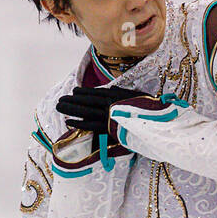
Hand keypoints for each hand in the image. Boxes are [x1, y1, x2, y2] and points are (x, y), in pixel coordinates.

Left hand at [56, 85, 171, 134]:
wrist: (157, 122)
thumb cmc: (148, 111)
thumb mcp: (135, 97)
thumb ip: (122, 94)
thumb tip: (112, 90)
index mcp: (116, 96)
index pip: (96, 93)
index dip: (84, 93)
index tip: (74, 92)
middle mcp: (110, 104)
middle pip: (87, 101)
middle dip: (72, 101)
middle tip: (60, 100)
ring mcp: (108, 116)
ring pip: (86, 111)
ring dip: (71, 109)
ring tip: (59, 107)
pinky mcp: (109, 128)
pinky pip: (91, 125)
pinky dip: (79, 123)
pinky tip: (69, 122)